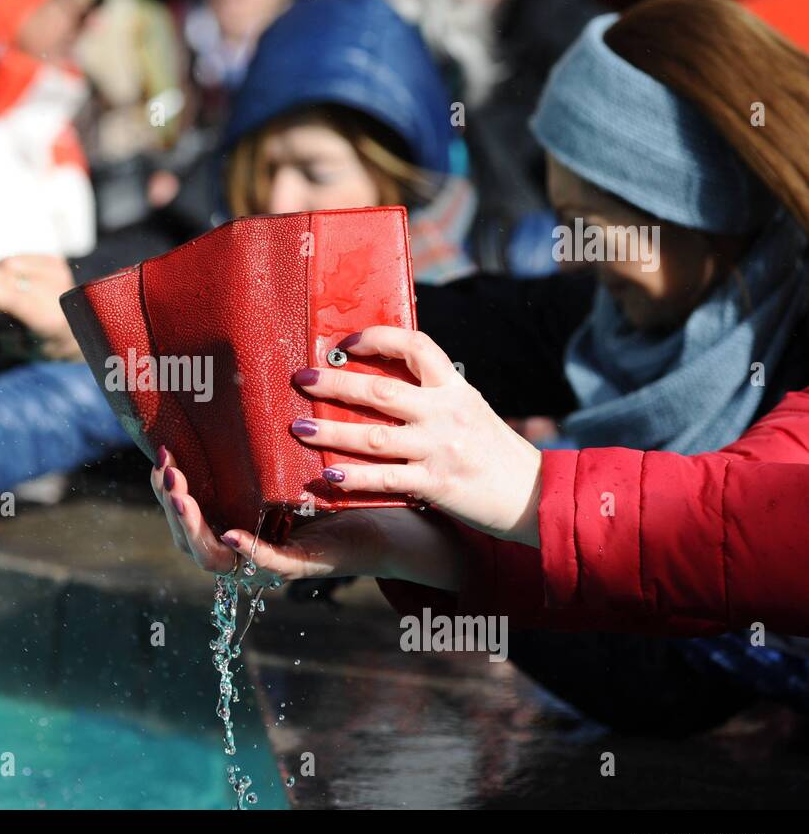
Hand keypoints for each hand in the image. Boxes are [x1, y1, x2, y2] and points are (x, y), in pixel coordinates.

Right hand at [0, 252, 81, 359]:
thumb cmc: (40, 345)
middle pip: (8, 278)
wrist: (77, 333)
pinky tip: (6, 280)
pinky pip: (17, 258)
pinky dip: (4, 268)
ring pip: (9, 264)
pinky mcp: (56, 262)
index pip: (15, 301)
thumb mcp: (20, 347)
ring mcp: (60, 275)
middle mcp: (60, 294)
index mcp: (52, 322)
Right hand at [150, 447, 464, 590]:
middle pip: (190, 537)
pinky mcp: (305, 564)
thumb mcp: (284, 453)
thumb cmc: (333, 476)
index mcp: (235, 517)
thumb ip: (254, 435)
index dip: (166, 487)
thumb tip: (229, 377)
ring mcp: (271, 556)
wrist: (388, 509)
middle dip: (171, 504)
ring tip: (184, 495)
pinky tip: (232, 535)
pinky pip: (269, 562)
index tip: (161, 453)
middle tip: (167, 470)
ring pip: (216, 555)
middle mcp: (245, 542)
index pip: (185, 510)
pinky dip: (249, 551)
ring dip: (196, 526)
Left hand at [290, 326, 541, 545]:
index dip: (377, 338)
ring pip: (375, 437)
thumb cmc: (493, 451)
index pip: (415, 346)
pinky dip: (353, 477)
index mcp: (455, 387)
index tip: (346, 342)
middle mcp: (446, 413)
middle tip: (301, 379)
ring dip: (331, 430)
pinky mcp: (436, 485)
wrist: (534, 495)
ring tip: (299, 427)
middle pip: (380, 390)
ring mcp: (440, 449)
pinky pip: (385, 480)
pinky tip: (327, 474)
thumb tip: (381, 382)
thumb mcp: (469, 410)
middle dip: (335, 383)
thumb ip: (432, 396)